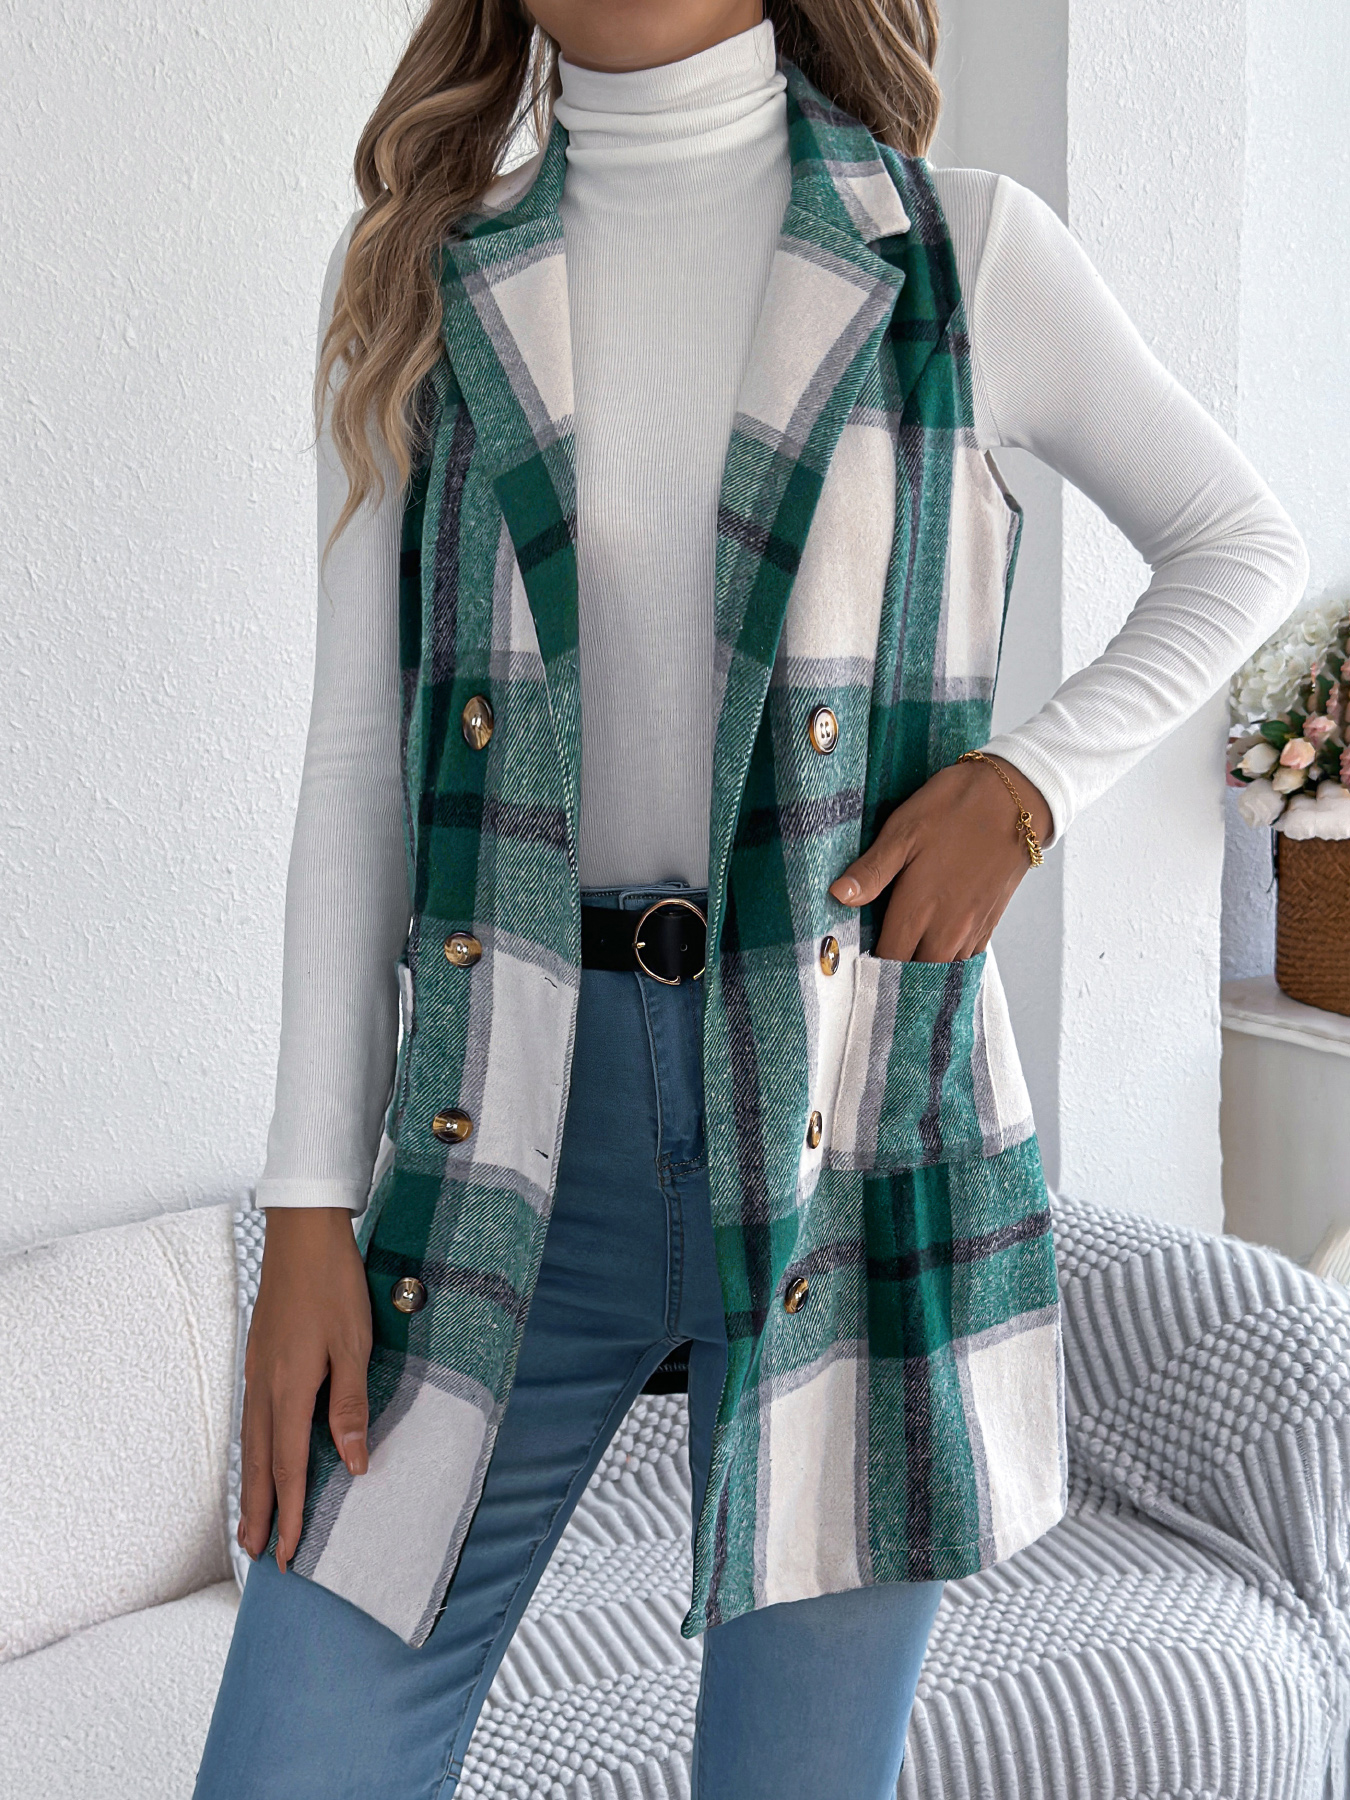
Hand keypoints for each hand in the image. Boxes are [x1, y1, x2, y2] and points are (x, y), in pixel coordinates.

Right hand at [238, 1208, 372, 1570]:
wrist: (301, 1234)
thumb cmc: (333, 1285)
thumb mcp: (354, 1345)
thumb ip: (349, 1406)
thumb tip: (352, 1463)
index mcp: (289, 1389)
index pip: (288, 1467)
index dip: (289, 1512)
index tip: (288, 1553)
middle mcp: (264, 1387)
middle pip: (258, 1463)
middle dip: (257, 1511)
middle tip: (254, 1554)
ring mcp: (256, 1371)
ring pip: (250, 1442)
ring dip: (251, 1485)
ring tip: (249, 1519)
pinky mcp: (259, 1357)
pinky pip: (251, 1419)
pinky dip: (252, 1450)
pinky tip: (258, 1456)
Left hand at [828, 755, 1051, 960]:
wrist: (1016, 797)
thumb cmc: (954, 808)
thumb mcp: (904, 830)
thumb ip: (872, 870)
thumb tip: (837, 896)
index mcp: (918, 908)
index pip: (889, 959)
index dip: (870, 968)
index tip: (855, 966)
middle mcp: (947, 927)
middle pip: (917, 973)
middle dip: (897, 976)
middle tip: (877, 970)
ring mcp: (973, 927)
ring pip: (945, 969)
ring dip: (925, 972)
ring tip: (906, 967)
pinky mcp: (991, 920)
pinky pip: (969, 958)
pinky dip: (952, 962)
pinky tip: (939, 953)